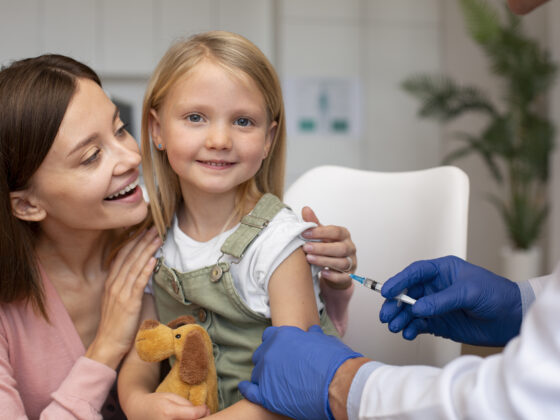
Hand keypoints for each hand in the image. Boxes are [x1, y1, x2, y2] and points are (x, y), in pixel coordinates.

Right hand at [86, 227, 161, 367]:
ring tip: (157, 237)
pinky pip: (138, 282)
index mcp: (111, 282)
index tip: (143, 229)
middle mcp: (114, 284)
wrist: (108, 343)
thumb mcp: (117, 300)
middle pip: (129, 257)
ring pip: (135, 266)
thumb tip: (139, 274)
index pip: (122, 256)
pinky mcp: (128, 302)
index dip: (133, 242)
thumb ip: (126, 286)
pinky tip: (153, 259)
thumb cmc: (116, 324)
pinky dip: (145, 269)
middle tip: (154, 227)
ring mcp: (120, 293)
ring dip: (146, 250)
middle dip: (142, 241)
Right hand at [125, 392, 208, 419]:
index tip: (205, 408)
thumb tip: (201, 412)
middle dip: (200, 419)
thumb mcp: (171, 396)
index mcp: (169, 412)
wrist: (139, 411)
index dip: (203, 410)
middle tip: (204, 413)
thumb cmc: (156, 402)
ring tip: (194, 417)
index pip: (194, 415)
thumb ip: (186, 404)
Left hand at [239, 325, 361, 419]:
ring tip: (274, 382)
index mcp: (282, 336)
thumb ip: (312, 336)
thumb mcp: (323, 341)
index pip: (269, 336)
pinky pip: (250, 391)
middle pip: (261, 355)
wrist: (337, 383)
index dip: (275, 343)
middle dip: (268, 360)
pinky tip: (246, 388)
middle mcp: (270, 352)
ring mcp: (266, 373)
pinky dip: (248, 389)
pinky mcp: (267, 394)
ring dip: (263, 376)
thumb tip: (312, 331)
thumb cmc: (334, 360)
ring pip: (257, 373)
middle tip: (279, 367)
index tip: (280, 350)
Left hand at [301, 206, 356, 287]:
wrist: (334, 268)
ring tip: (309, 259)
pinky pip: (343, 277)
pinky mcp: (348, 276)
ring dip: (324, 260)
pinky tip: (322, 273)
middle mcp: (349, 248)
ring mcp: (351, 262)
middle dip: (322, 248)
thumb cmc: (327, 248)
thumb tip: (306, 209)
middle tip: (306, 247)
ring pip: (342, 262)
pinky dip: (333, 275)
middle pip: (340, 248)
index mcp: (344, 235)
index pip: (335, 231)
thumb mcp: (321, 235)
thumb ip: (314, 223)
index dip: (320, 232)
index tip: (305, 233)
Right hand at [379, 255, 521, 345]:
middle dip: (394, 304)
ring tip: (394, 327)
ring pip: (410, 310)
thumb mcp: (469, 292)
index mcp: (442, 271)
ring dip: (400, 318)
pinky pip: (419, 325)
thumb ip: (441, 300)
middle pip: (407, 293)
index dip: (398, 281)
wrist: (512, 319)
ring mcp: (436, 305)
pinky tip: (409, 334)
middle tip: (386, 315)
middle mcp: (436, 287)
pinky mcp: (439, 323)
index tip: (386, 291)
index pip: (414, 273)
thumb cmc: (496, 295)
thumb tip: (416, 308)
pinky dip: (411, 329)